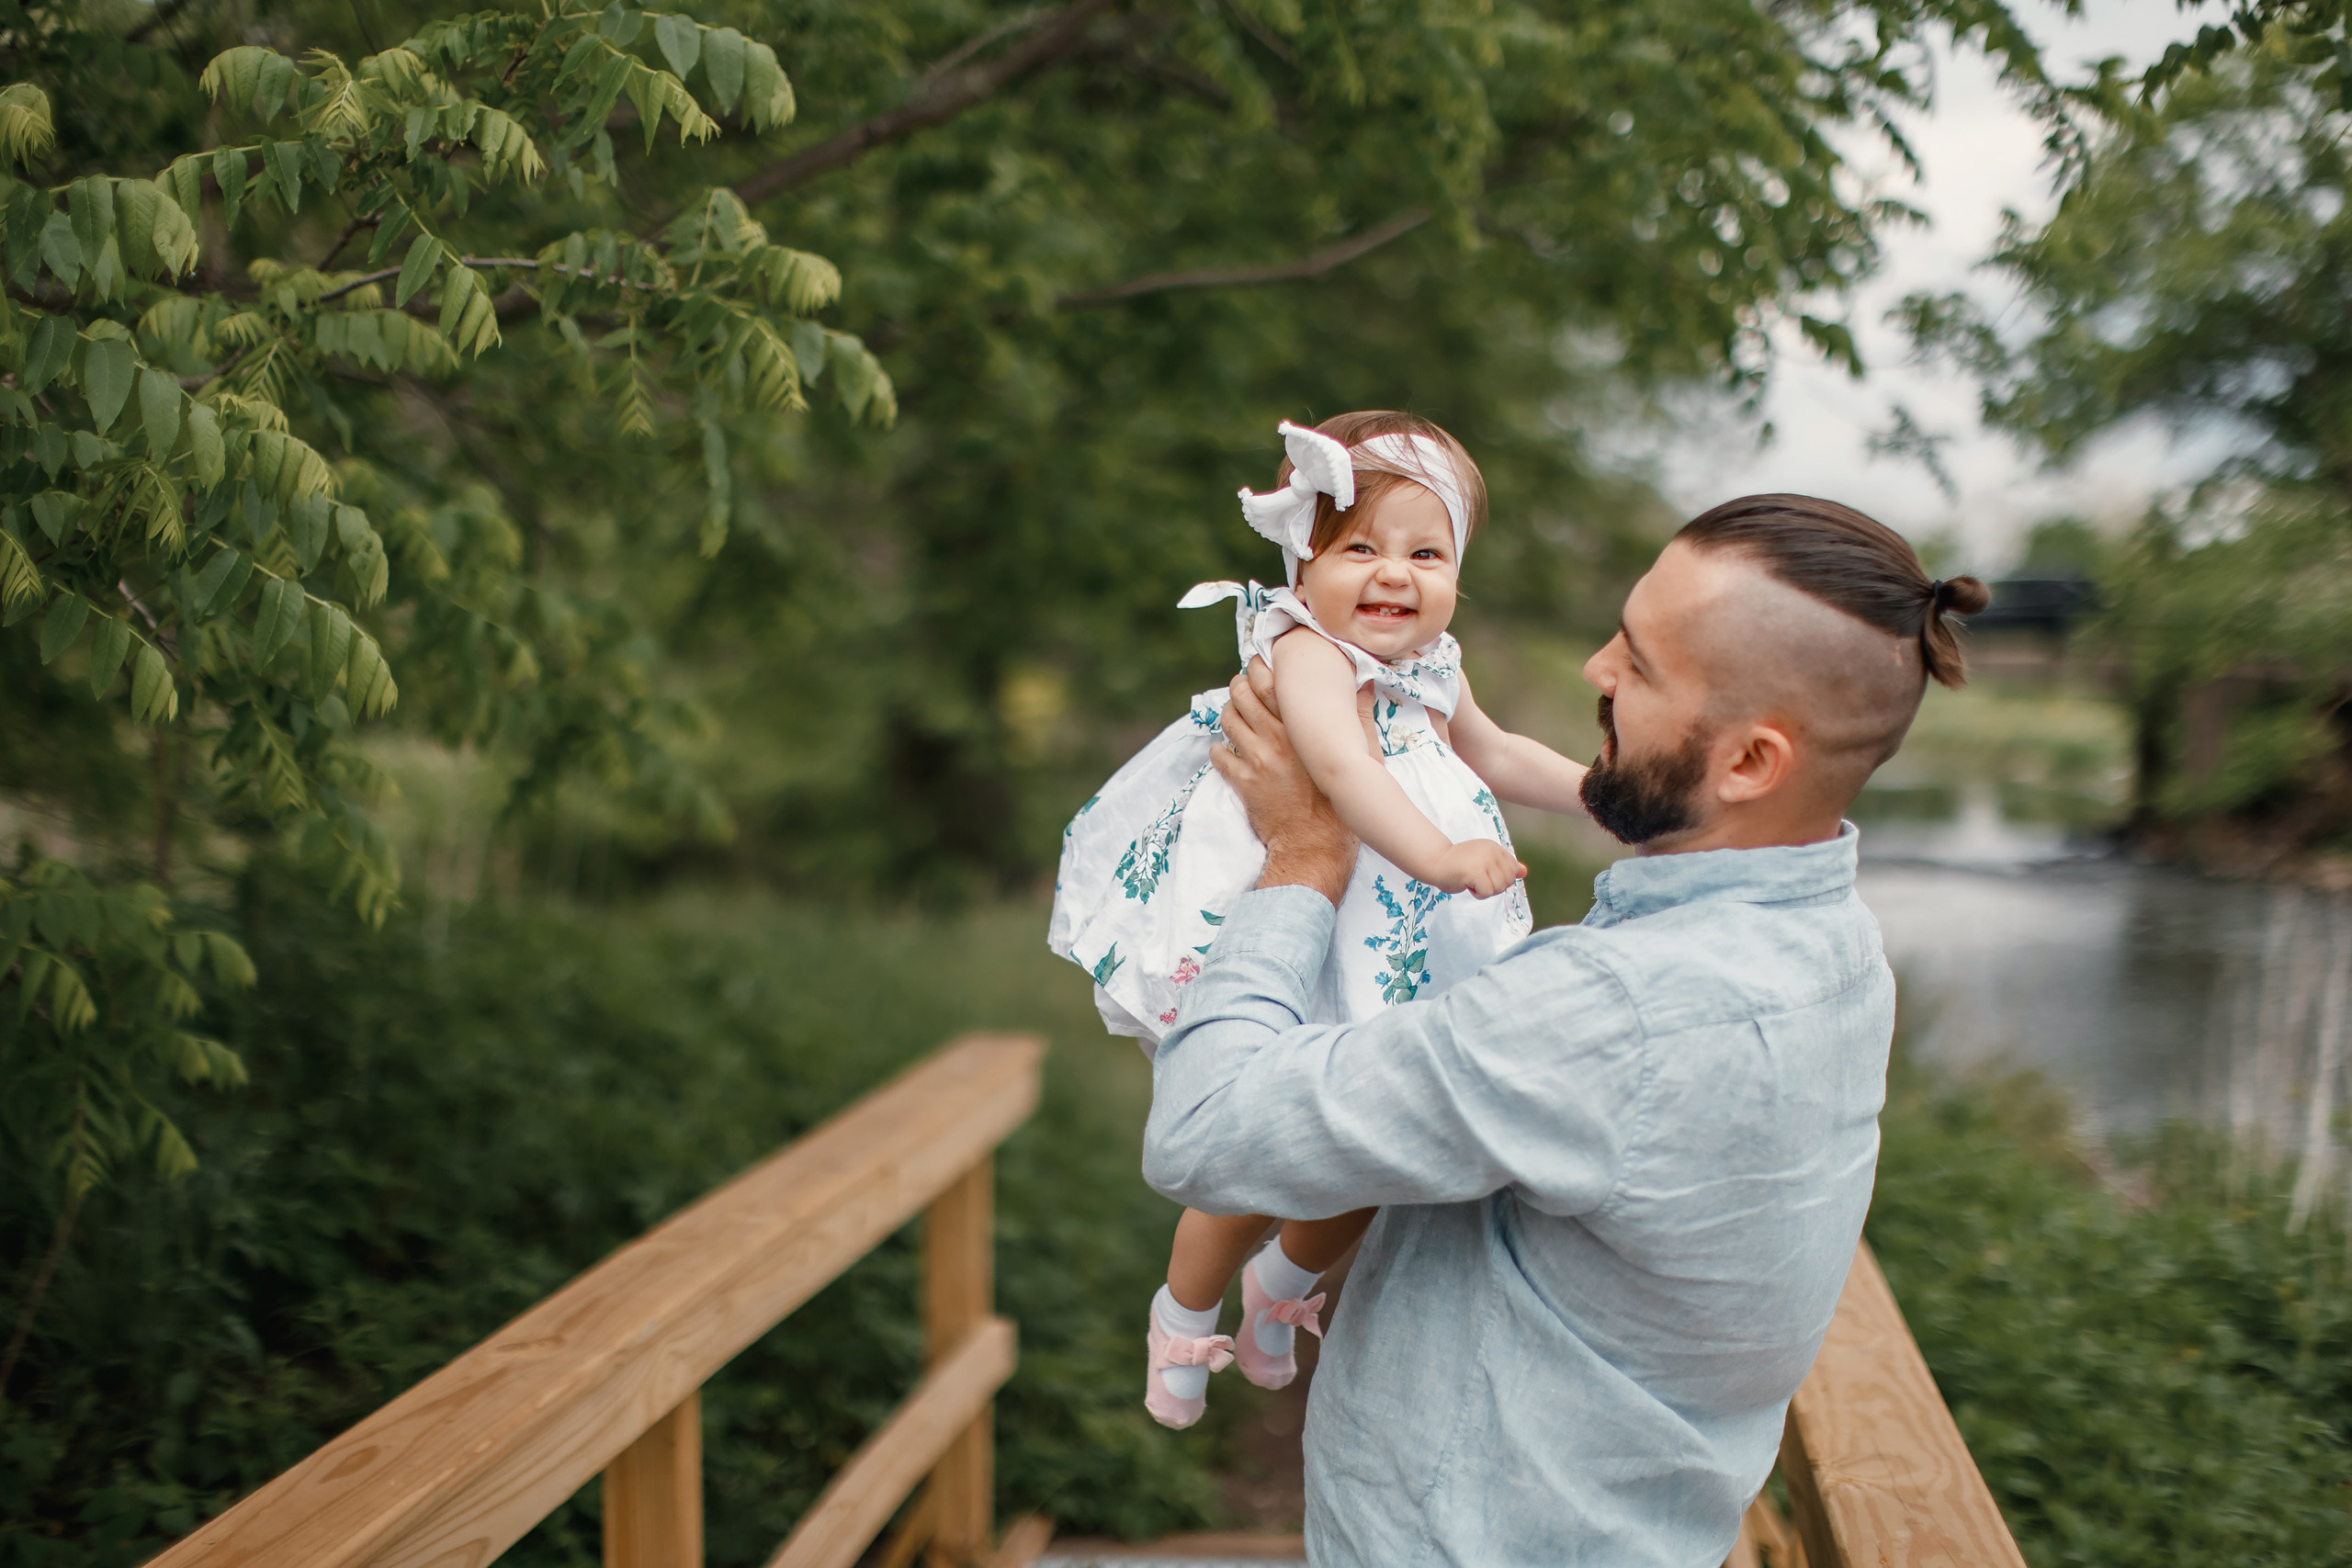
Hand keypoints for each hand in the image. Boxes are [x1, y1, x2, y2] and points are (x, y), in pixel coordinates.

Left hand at [1213, 670, 1357, 906]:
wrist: (1314, 849)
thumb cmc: (1343, 806)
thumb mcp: (1363, 760)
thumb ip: (1362, 720)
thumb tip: (1365, 685)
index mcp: (1304, 730)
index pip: (1271, 683)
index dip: (1260, 668)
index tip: (1261, 664)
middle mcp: (1276, 739)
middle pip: (1242, 695)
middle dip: (1239, 685)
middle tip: (1243, 686)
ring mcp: (1256, 760)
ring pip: (1228, 721)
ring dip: (1229, 713)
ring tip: (1236, 714)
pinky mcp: (1242, 782)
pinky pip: (1219, 755)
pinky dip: (1220, 749)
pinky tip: (1228, 750)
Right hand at [1430, 839, 1525, 899]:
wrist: (1435, 862)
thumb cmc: (1458, 865)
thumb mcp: (1485, 863)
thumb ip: (1504, 866)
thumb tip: (1524, 871)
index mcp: (1495, 847)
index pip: (1512, 871)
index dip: (1499, 879)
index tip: (1483, 874)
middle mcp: (1491, 851)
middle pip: (1507, 881)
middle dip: (1493, 887)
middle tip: (1477, 879)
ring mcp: (1484, 860)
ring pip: (1498, 888)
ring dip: (1484, 891)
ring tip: (1471, 881)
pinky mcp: (1475, 871)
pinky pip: (1487, 893)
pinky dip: (1477, 894)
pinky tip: (1467, 884)